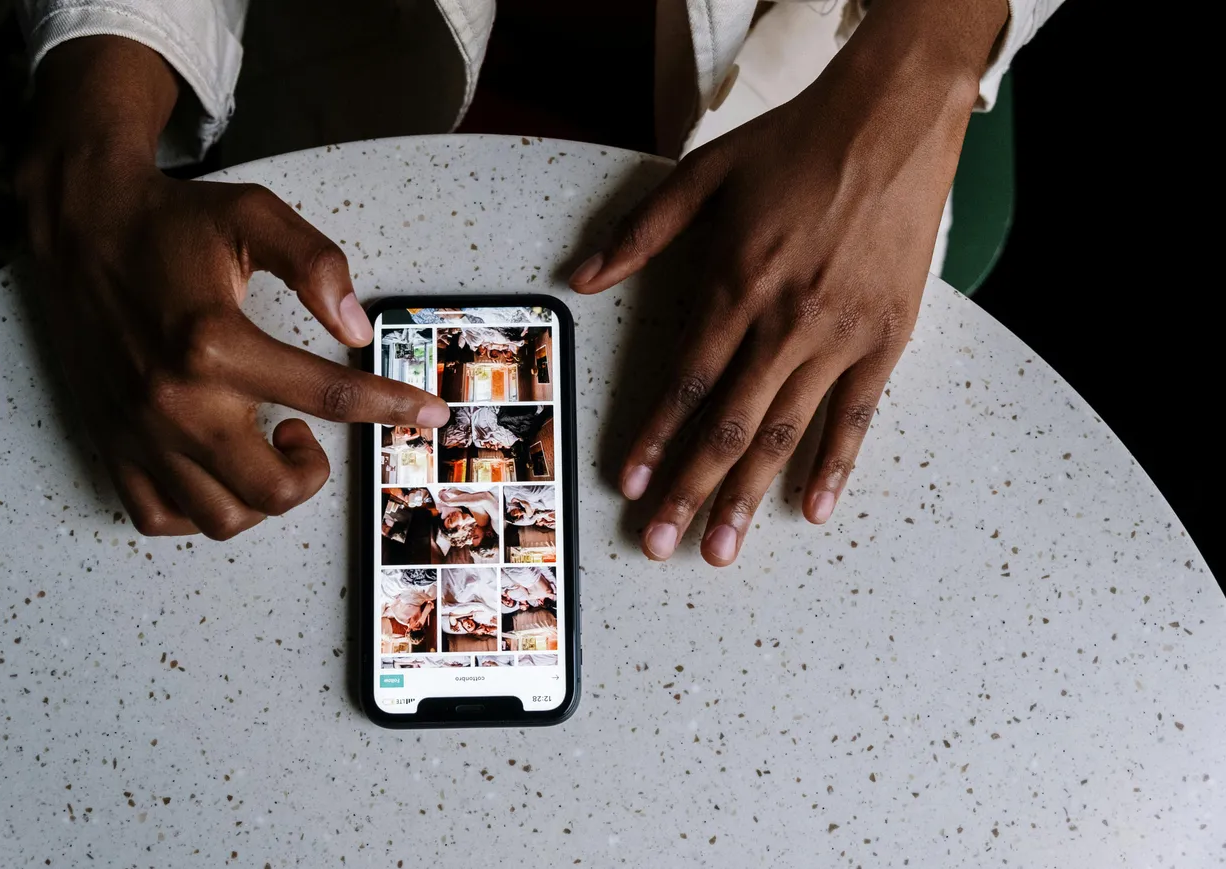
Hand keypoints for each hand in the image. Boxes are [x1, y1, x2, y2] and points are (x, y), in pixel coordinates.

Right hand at [19, 38, 448, 539]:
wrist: (82, 224)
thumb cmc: (171, 222)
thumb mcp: (254, 217)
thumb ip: (316, 264)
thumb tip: (357, 326)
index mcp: (215, 342)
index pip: (329, 394)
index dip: (391, 406)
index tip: (429, 413)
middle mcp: (175, 399)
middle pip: (275, 487)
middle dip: (314, 470)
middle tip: (306, 429)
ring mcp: (140, 431)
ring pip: (224, 517)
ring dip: (262, 495)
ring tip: (263, 445)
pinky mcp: (112, 444)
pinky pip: (162, 518)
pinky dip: (202, 509)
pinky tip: (220, 468)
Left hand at [571, 0, 1005, 564]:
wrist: (892, 120)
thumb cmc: (795, 145)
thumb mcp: (703, 174)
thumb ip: (639, 233)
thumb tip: (577, 277)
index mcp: (734, 284)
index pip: (684, 383)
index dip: (652, 440)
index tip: (628, 486)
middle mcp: (784, 321)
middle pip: (727, 425)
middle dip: (689, 491)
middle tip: (661, 544)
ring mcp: (839, 336)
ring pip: (785, 432)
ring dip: (749, 496)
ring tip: (723, 548)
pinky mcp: (886, 339)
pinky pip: (857, 416)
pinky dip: (835, 465)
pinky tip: (814, 510)